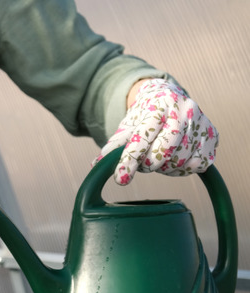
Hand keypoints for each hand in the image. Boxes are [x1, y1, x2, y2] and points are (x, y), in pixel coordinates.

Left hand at [95, 79, 217, 184]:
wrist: (169, 97)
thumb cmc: (144, 116)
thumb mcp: (127, 126)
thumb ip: (113, 145)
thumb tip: (96, 165)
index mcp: (158, 106)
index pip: (142, 138)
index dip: (130, 160)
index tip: (121, 179)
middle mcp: (184, 111)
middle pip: (162, 154)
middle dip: (148, 164)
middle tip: (143, 162)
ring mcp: (202, 123)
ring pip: (179, 162)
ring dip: (164, 167)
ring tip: (159, 156)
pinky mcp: (213, 136)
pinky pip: (197, 166)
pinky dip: (182, 168)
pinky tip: (175, 158)